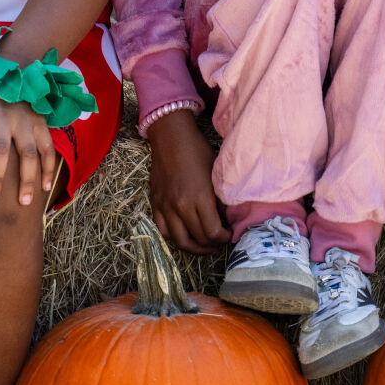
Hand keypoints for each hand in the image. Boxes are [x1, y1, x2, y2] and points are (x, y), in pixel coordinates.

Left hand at [0, 91, 57, 206]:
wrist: (12, 72)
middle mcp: (3, 117)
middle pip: (0, 150)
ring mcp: (24, 121)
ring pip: (28, 152)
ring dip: (27, 178)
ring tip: (24, 202)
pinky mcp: (40, 123)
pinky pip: (47, 148)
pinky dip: (49, 168)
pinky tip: (45, 187)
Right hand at [145, 109, 228, 252]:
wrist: (171, 137)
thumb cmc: (197, 151)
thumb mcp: (215, 174)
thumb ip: (220, 199)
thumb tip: (226, 219)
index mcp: (199, 197)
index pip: (212, 232)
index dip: (223, 238)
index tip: (229, 235)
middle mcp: (180, 206)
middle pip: (198, 238)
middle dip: (213, 244)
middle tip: (220, 241)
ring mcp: (165, 206)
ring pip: (180, 240)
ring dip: (194, 247)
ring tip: (204, 245)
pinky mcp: (155, 204)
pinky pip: (164, 231)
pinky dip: (175, 238)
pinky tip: (186, 235)